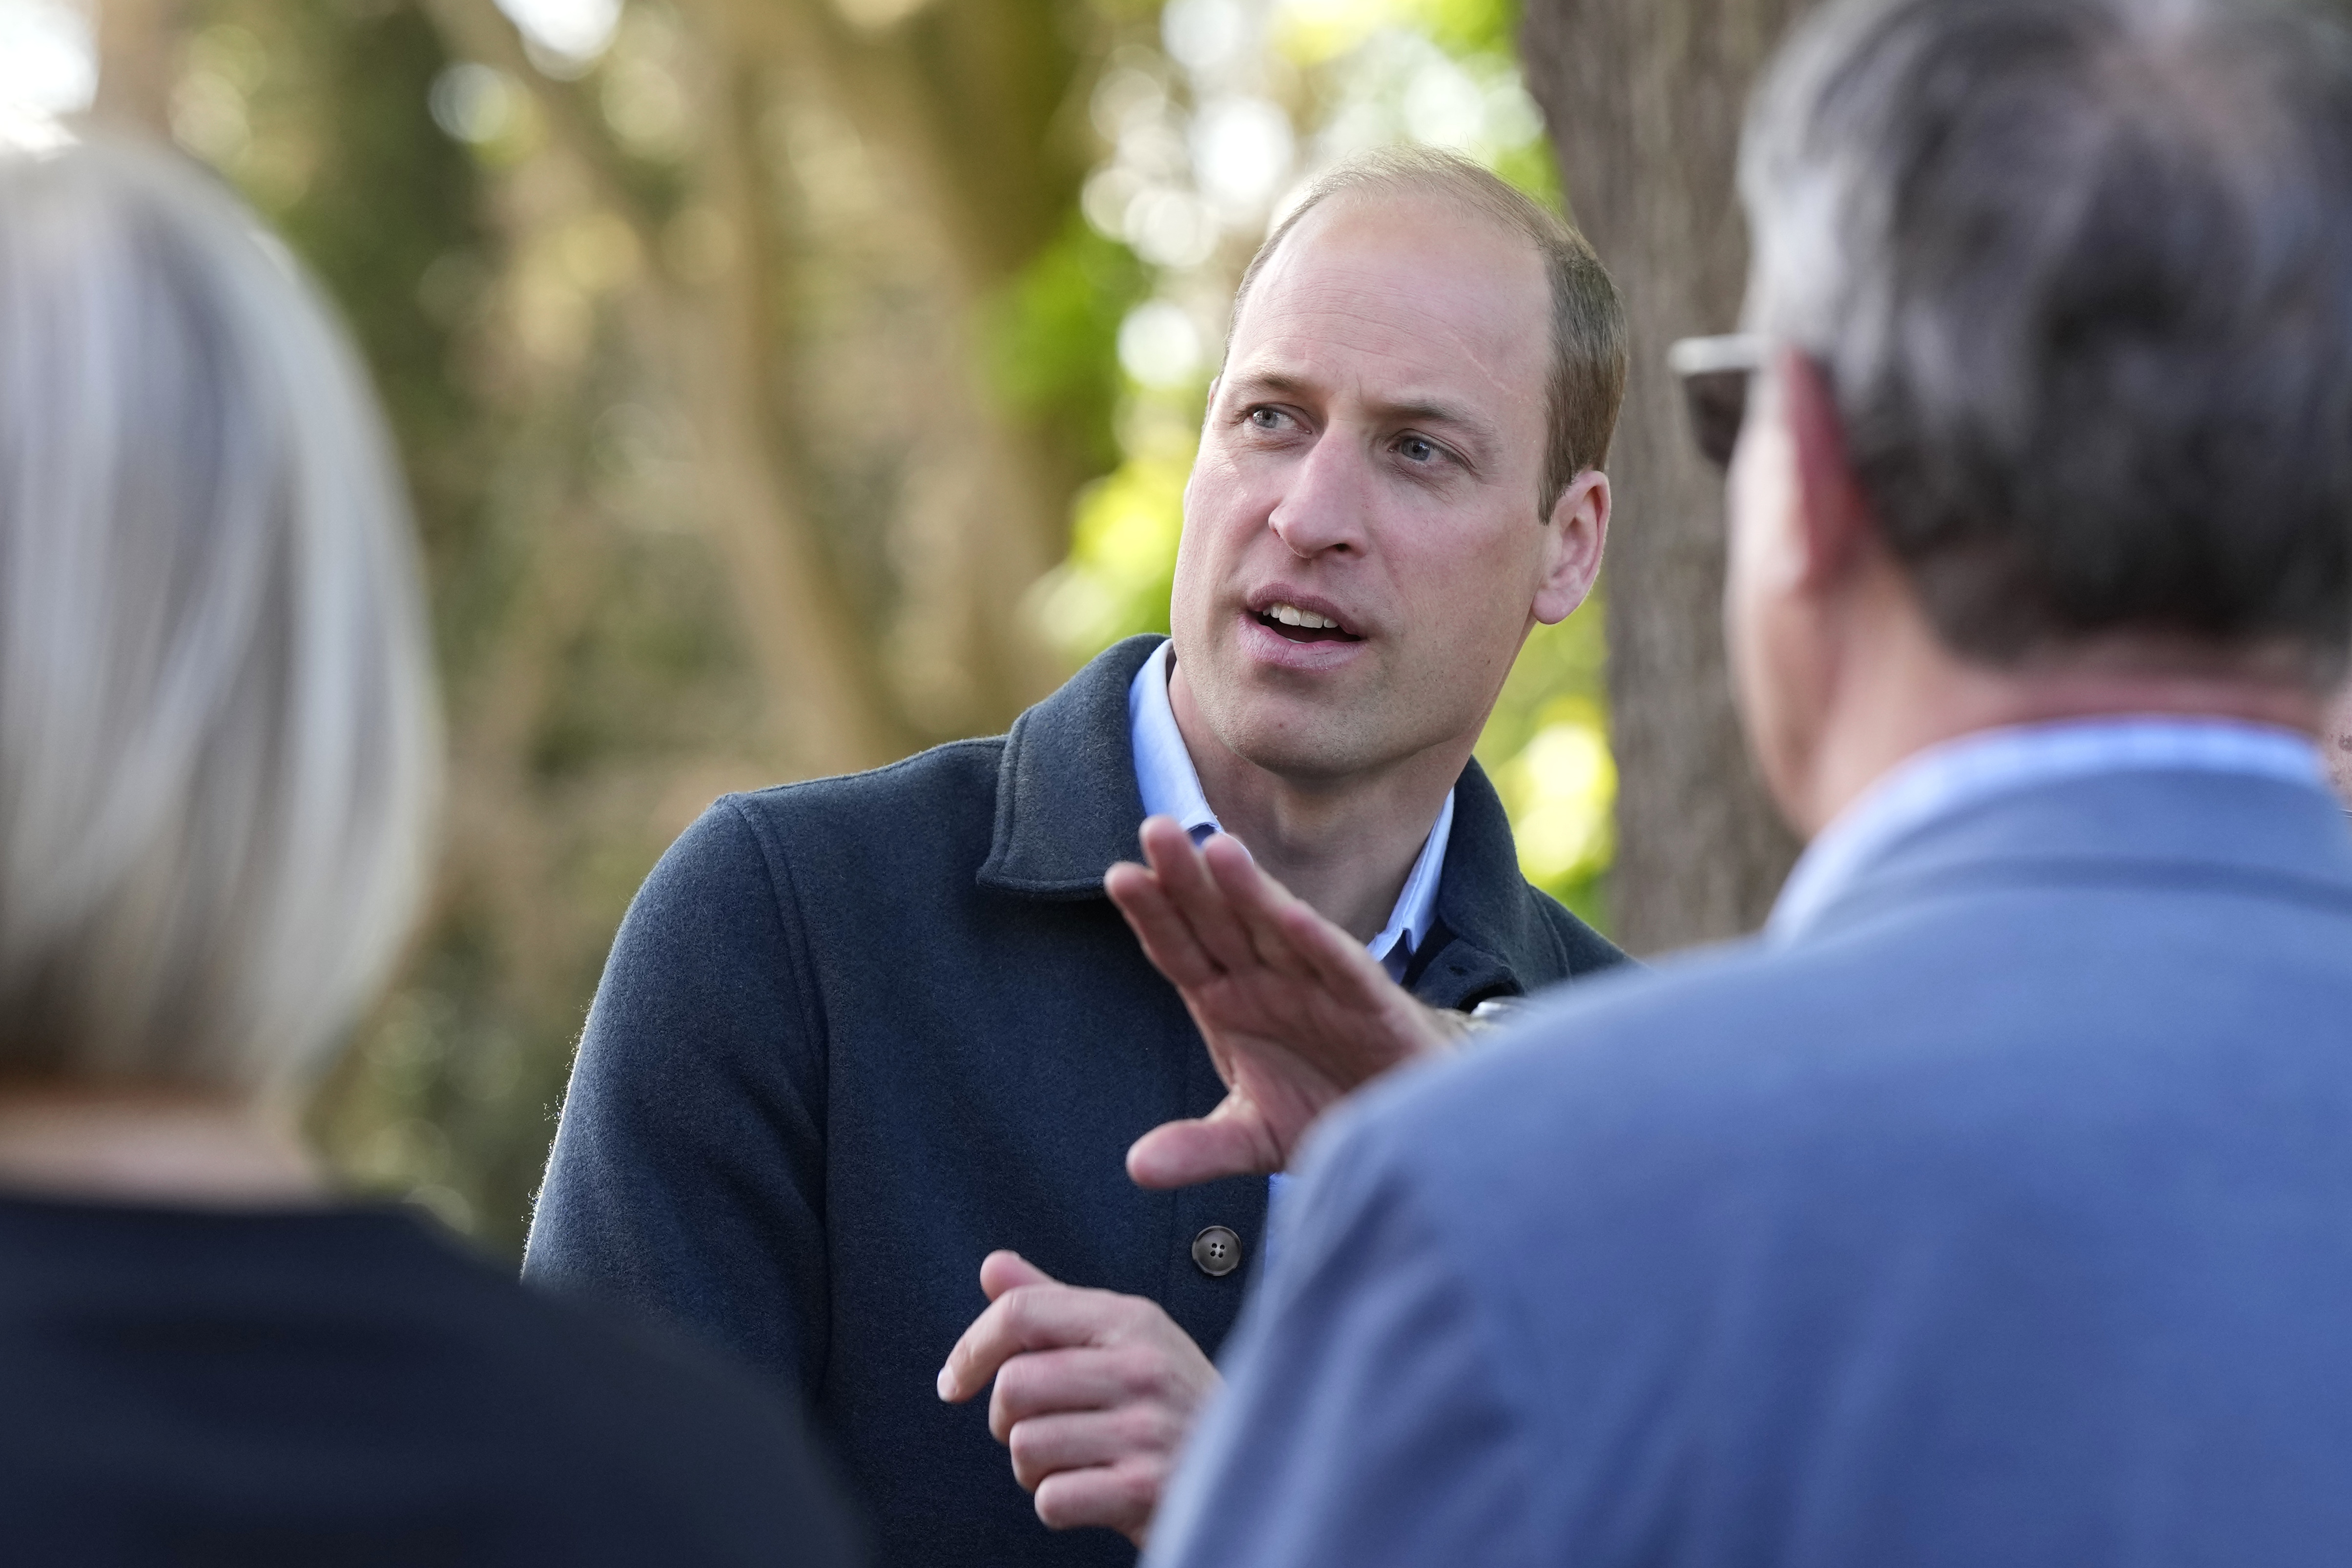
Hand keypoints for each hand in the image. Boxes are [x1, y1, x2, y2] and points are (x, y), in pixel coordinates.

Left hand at [936, 1251, 1218, 1545]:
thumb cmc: (1175, 1408)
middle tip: (1044, 1430)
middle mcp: (1142, 1366)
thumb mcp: (1126, 1342)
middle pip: (1014, 1385)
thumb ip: (1055, 1305)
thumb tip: (993, 1267)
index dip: (972, 1347)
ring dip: (1034, 1469)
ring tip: (1077, 1463)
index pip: (1023, 1313)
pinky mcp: (1145, 1489)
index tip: (956, 1381)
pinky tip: (1095, 1493)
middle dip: (1009, 1421)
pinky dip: (1059, 1504)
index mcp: (1133, 1320)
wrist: (1254, 1475)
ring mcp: (1147, 1428)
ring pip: (1025, 1446)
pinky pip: (1051, 1498)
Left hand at [1105, 816, 1458, 1188]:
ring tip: (1218, 848)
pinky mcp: (1372, 1004)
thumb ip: (1200, 1147)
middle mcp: (1269, 981)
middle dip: (1188, 879)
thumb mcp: (1253, 1137)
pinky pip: (1343, 968)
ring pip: (1279, 929)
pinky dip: (1321, 944)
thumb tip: (1138, 1169)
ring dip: (1251, 890)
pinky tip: (1296, 919)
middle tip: (1155, 829)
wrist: (1406, 1121)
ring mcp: (1319, 986)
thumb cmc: (1325, 1106)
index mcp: (1229, 1000)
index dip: (1153, 915)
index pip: (1181, 949)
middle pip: (1220, 922)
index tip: (1120, 877)